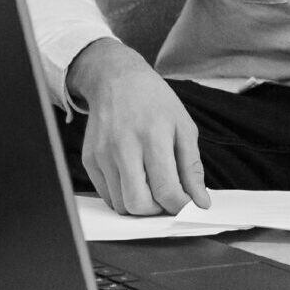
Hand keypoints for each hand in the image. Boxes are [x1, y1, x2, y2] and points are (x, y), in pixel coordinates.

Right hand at [68, 38, 209, 215]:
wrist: (116, 80)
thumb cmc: (155, 102)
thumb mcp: (184, 127)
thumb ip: (192, 168)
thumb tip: (200, 202)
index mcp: (153, 136)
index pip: (166, 189)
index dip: (180, 205)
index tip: (187, 203)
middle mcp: (123, 146)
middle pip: (139, 204)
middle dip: (157, 210)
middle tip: (167, 198)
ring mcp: (102, 154)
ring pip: (121, 204)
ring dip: (140, 204)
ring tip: (151, 185)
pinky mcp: (89, 159)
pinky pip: (106, 195)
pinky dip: (123, 195)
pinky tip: (133, 177)